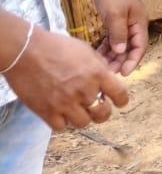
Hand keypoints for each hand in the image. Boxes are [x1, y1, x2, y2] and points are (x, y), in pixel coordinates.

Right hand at [5, 28, 128, 130]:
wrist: (27, 52)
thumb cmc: (57, 46)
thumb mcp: (86, 50)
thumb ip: (98, 66)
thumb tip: (107, 77)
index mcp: (97, 74)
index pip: (120, 94)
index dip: (122, 101)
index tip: (120, 103)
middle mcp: (84, 91)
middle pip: (102, 114)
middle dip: (102, 112)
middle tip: (98, 108)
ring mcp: (65, 104)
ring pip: (83, 123)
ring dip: (83, 118)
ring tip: (78, 111)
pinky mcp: (47, 112)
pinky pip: (61, 127)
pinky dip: (63, 123)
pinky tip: (62, 115)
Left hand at [92, 0, 147, 76]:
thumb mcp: (115, 13)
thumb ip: (118, 33)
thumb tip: (121, 52)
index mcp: (139, 23)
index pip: (140, 47)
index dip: (133, 61)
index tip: (123, 73)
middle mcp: (134, 25)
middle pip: (130, 48)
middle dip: (120, 61)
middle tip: (107, 74)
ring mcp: (125, 23)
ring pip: (120, 45)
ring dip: (112, 56)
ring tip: (101, 68)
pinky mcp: (115, 21)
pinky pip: (112, 39)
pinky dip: (106, 48)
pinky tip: (97, 55)